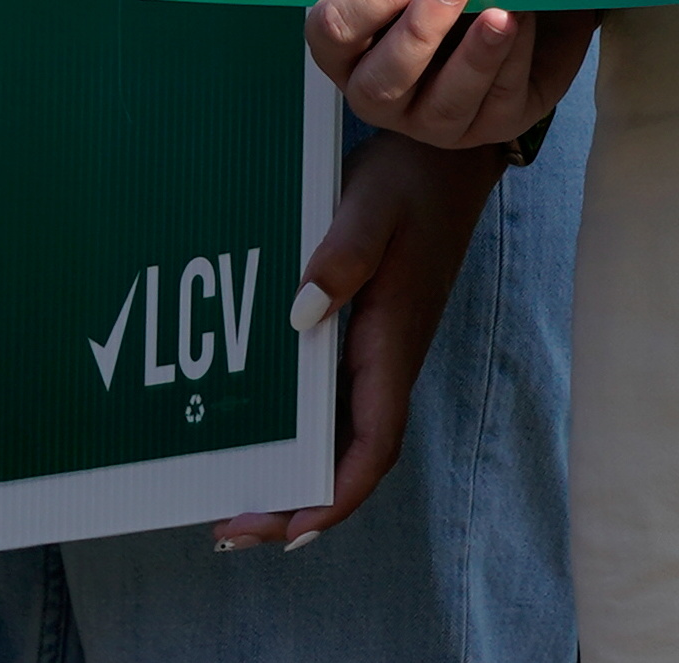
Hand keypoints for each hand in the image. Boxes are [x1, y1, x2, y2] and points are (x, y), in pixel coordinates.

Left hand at [209, 138, 483, 552]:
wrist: (449, 150)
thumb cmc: (412, 175)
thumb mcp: (372, 206)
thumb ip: (341, 257)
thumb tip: (300, 315)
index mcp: (394, 341)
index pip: (374, 444)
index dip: (336, 494)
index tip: (291, 528)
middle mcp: (388, 358)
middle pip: (350, 456)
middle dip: (298, 501)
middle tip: (230, 524)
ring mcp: (379, 348)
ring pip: (340, 433)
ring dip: (296, 471)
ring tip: (233, 495)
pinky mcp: (367, 330)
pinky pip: (331, 398)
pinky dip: (300, 429)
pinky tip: (258, 429)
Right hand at [303, 0, 558, 152]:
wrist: (530, 11)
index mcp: (351, 44)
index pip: (332, 28)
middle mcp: (381, 90)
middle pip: (379, 81)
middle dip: (418, 32)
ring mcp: (432, 119)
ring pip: (443, 104)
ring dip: (474, 57)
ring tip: (503, 14)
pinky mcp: (488, 128)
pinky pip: (497, 104)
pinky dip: (513, 61)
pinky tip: (526, 26)